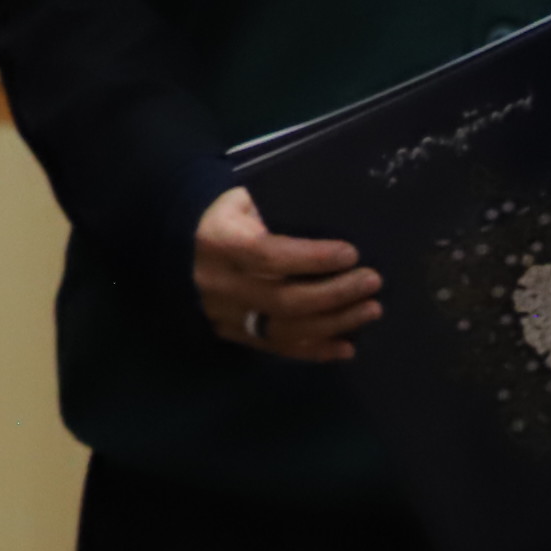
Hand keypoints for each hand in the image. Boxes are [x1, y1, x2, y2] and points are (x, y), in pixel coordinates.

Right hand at [196, 186, 377, 362]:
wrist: (178, 246)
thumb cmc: (223, 216)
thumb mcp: (242, 199)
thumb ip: (277, 209)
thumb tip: (331, 217)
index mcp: (221, 243)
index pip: (269, 256)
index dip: (313, 258)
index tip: (351, 253)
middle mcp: (221, 284)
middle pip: (284, 300)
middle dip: (335, 294)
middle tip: (372, 282)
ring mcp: (226, 315)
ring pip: (285, 330)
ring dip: (334, 323)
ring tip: (371, 309)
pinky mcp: (233, 334)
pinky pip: (277, 349)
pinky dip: (315, 351)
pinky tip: (347, 347)